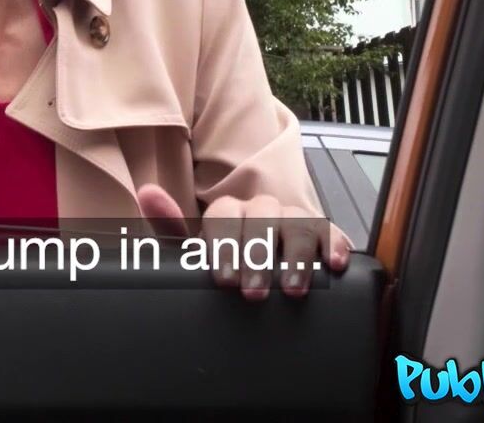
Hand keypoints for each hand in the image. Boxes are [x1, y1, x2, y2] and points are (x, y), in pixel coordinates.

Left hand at [136, 184, 351, 300]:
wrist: (252, 266)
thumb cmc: (222, 259)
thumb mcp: (192, 249)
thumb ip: (170, 225)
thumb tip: (148, 192)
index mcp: (229, 209)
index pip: (224, 215)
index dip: (225, 245)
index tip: (225, 279)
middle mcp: (262, 208)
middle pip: (263, 217)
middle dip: (258, 255)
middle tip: (253, 291)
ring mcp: (293, 218)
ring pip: (299, 222)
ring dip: (296, 256)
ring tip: (291, 289)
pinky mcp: (322, 233)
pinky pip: (332, 231)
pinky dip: (335, 245)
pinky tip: (334, 265)